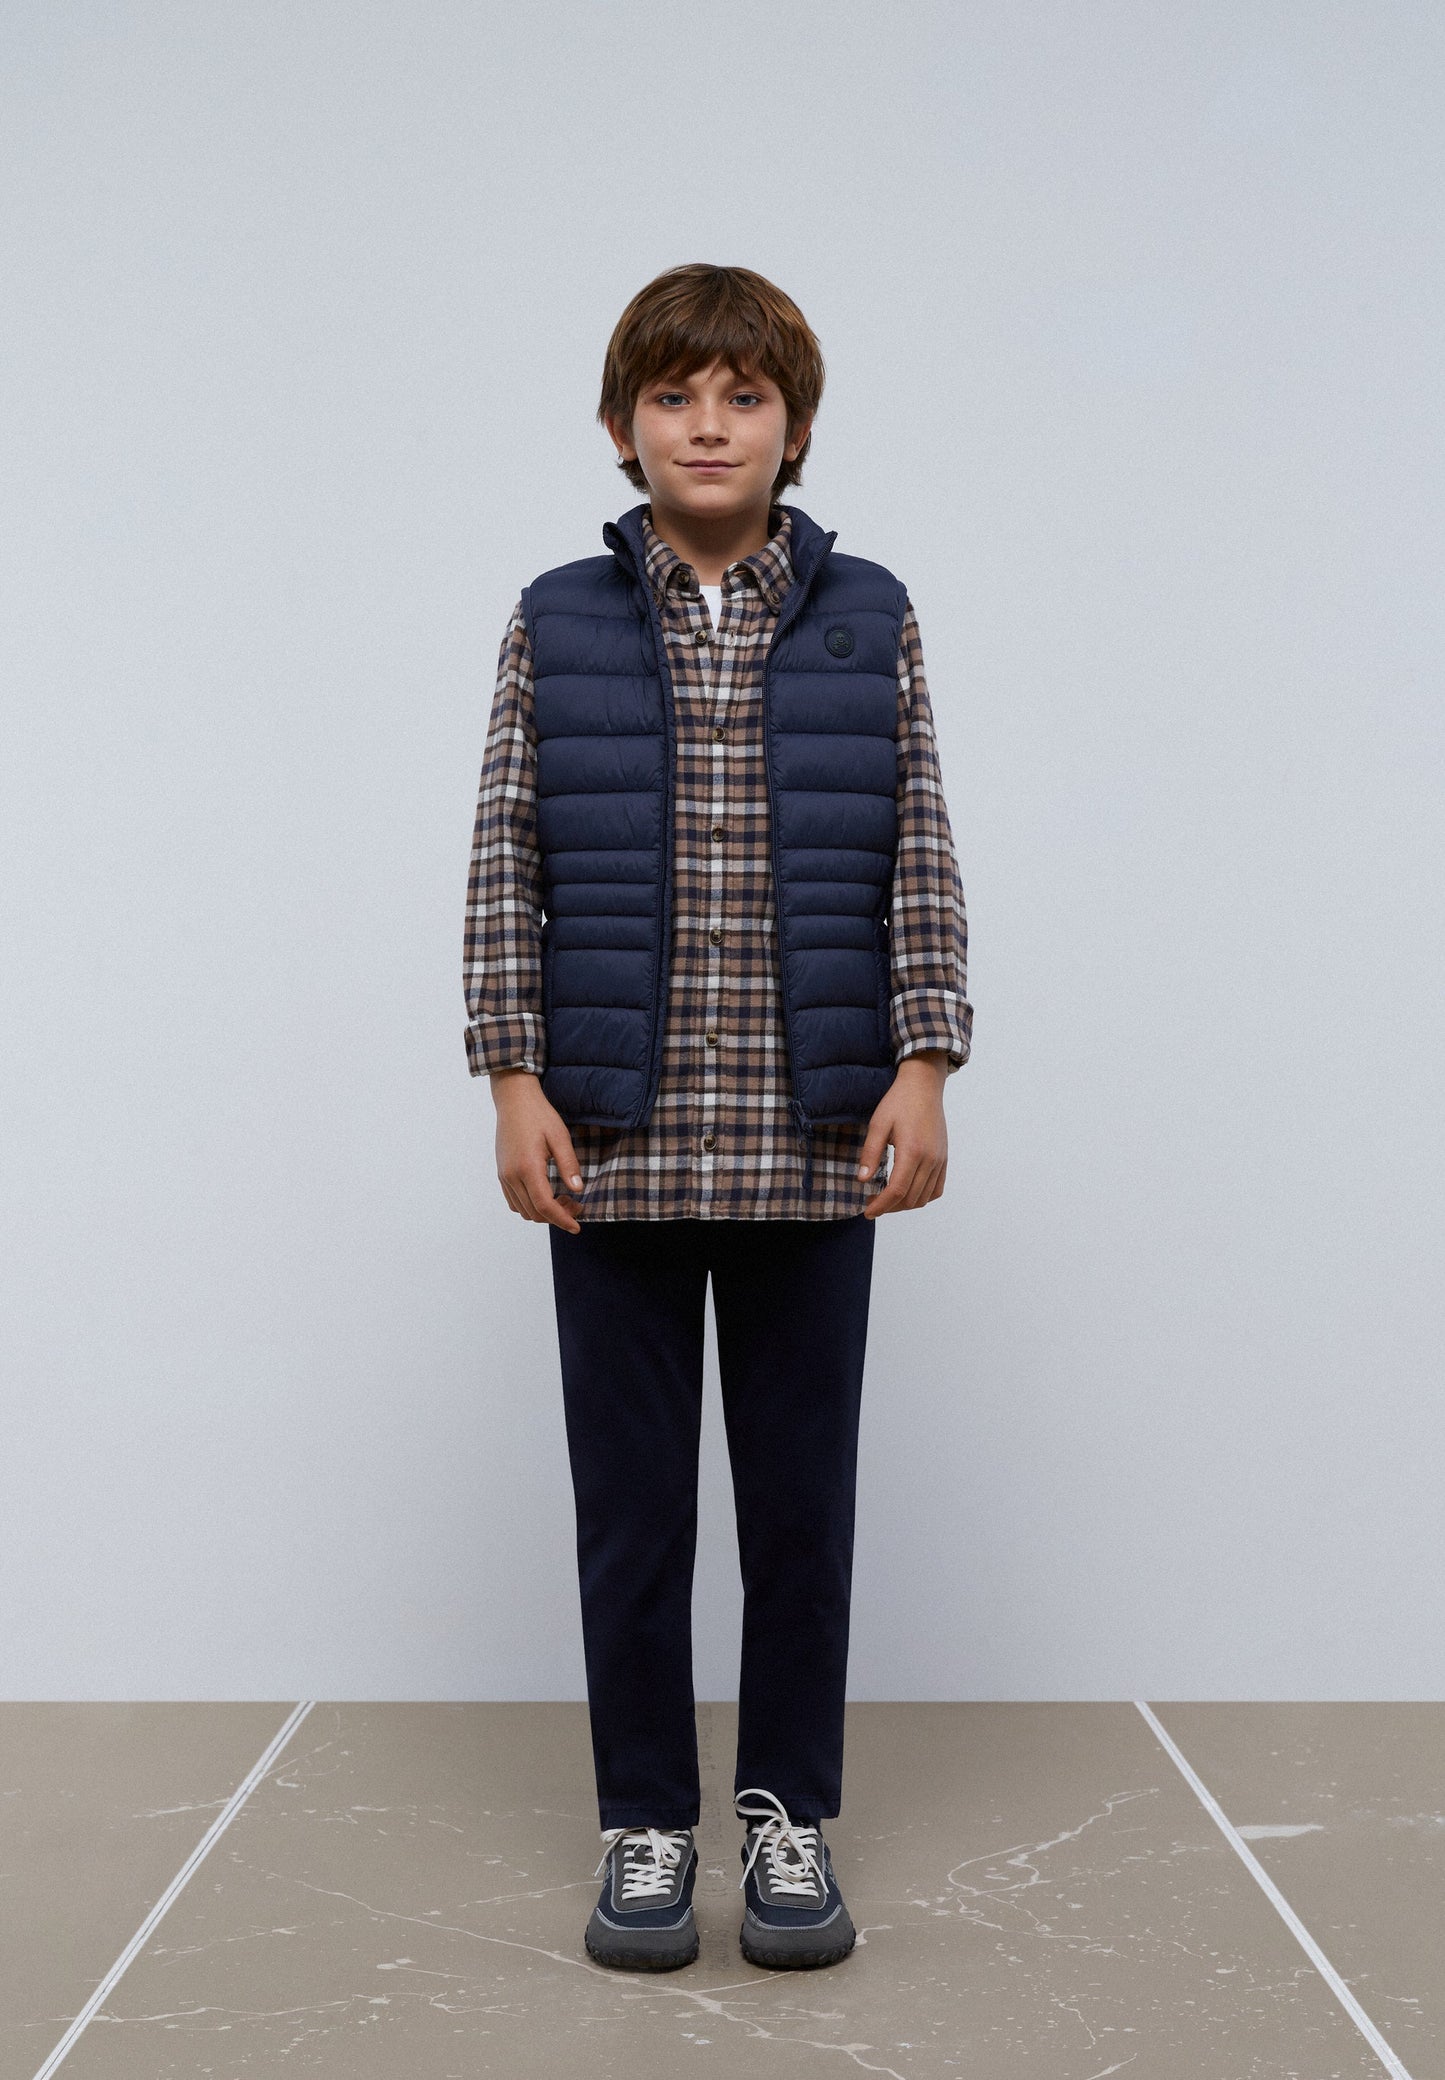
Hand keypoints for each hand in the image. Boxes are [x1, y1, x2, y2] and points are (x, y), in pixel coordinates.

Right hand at [489, 1069, 584, 1231]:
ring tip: (563, 1199)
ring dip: (543, 1212)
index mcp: (528, 1167)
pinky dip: (530, 1206)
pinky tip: (545, 1194)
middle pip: (534, 1212)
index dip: (562, 1219)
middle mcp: (512, 1175)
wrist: (514, 1100)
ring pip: (523, 1210)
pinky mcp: (502, 1173)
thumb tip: (578, 1190)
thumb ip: (569, 1165)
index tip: (577, 1226)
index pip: (545, 1205)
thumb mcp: (560, 1136)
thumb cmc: (539, 1115)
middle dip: (557, 1216)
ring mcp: (504, 1175)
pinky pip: (513, 1201)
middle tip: (576, 1205)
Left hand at [857, 1053, 949, 1218]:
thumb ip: (870, 1154)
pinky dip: (922, 1197)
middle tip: (871, 1203)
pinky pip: (936, 1189)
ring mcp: (940, 1160)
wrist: (924, 1086)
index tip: (867, 1212)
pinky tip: (907, 1192)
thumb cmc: (898, 1102)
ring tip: (887, 1199)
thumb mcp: (878, 1124)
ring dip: (904, 1204)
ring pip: (924, 1198)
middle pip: (910, 1198)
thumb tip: (862, 1180)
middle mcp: (930, 1159)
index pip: (897, 1190)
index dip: (881, 1206)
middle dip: (889, 1207)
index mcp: (912, 1151)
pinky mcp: (944, 1159)